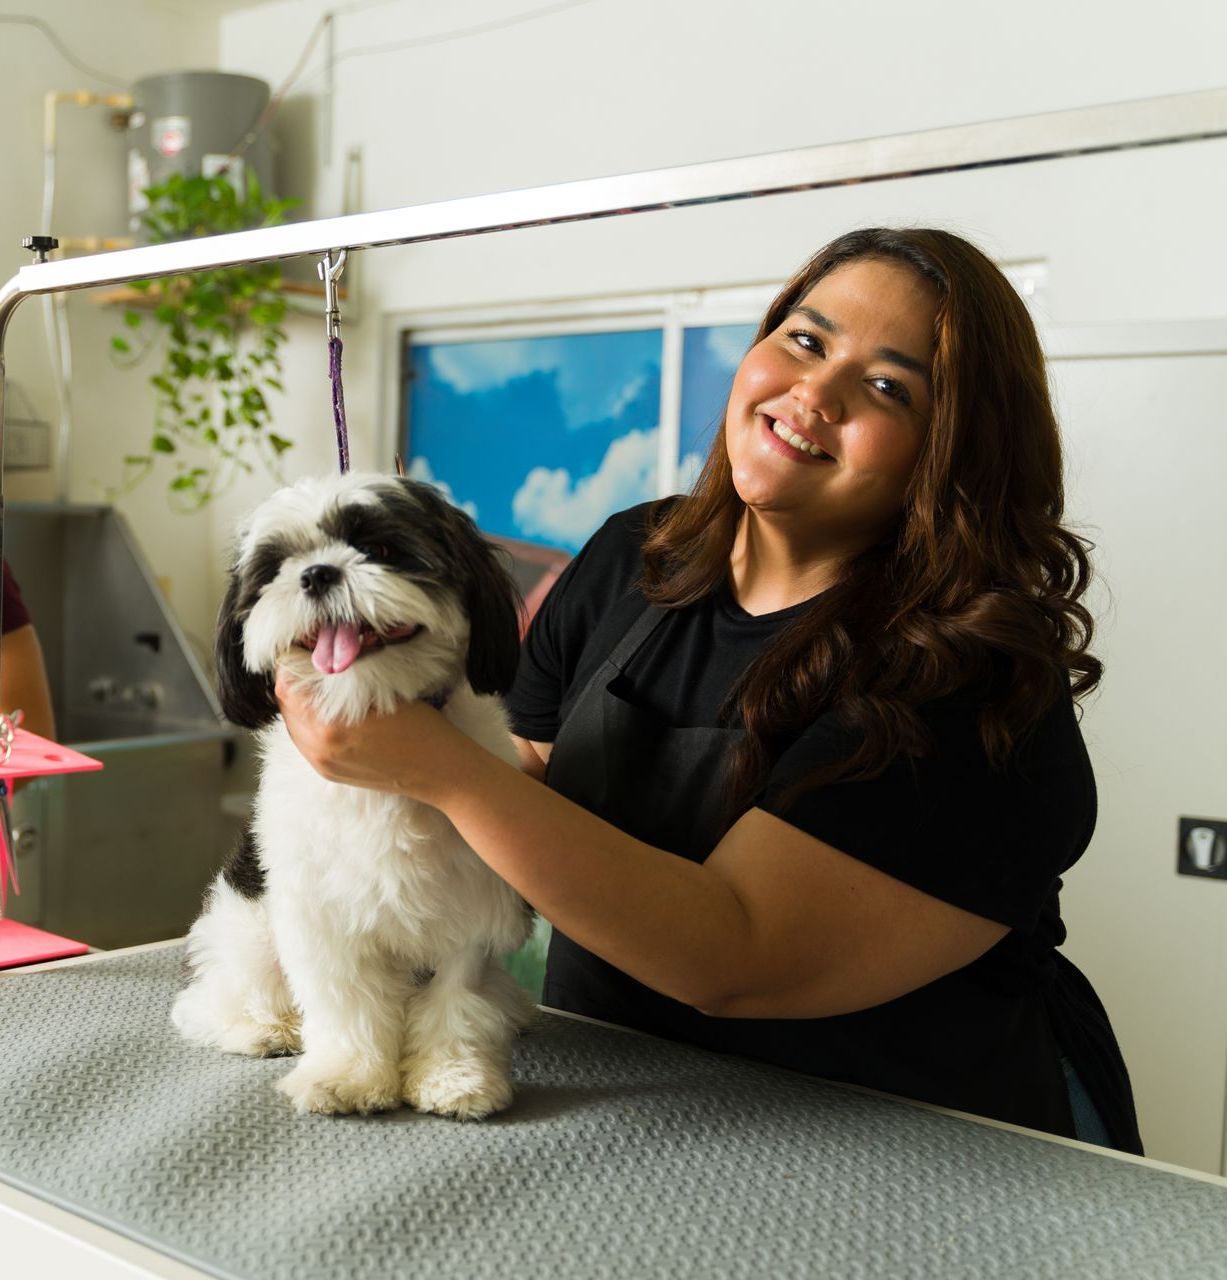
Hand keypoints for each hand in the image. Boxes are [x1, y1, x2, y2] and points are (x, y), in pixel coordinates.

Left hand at [274, 668, 467, 801]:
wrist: (440, 771)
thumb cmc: (421, 727)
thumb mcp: (383, 690)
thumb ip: (347, 677)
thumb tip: (325, 654)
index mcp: (329, 727)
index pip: (288, 684)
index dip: (294, 660)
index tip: (307, 646)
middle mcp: (319, 749)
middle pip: (285, 703)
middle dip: (296, 679)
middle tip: (313, 660)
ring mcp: (322, 763)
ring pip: (292, 722)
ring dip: (300, 701)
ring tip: (321, 685)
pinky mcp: (329, 772)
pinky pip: (305, 740)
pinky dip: (310, 721)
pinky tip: (331, 710)